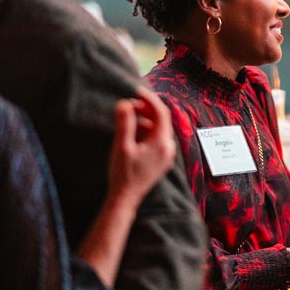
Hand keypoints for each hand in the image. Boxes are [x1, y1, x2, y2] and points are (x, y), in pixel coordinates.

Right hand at [107, 86, 174, 209]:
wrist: (126, 198)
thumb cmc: (123, 173)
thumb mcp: (122, 146)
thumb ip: (124, 123)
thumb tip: (124, 103)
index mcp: (161, 142)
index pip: (161, 112)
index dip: (149, 99)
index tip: (136, 91)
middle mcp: (168, 148)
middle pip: (160, 120)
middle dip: (145, 110)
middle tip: (127, 106)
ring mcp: (166, 155)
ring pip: (158, 130)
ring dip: (144, 122)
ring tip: (126, 123)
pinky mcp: (161, 161)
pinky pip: (157, 140)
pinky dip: (146, 133)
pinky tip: (132, 137)